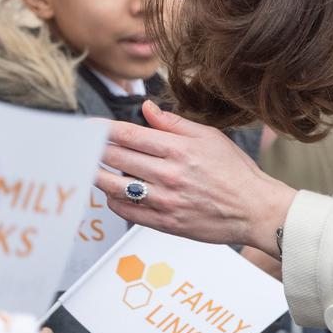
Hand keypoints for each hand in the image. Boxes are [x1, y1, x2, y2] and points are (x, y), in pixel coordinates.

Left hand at [95, 101, 295, 251]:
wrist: (254, 210)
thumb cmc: (234, 171)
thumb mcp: (209, 137)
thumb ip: (174, 123)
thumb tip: (146, 109)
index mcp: (178, 149)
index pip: (128, 135)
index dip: (102, 130)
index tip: (85, 127)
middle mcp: (168, 174)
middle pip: (116, 158)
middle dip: (93, 150)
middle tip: (78, 147)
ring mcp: (165, 200)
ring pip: (116, 186)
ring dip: (97, 176)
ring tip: (87, 169)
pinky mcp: (165, 223)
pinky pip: (128, 212)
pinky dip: (114, 201)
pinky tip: (112, 193)